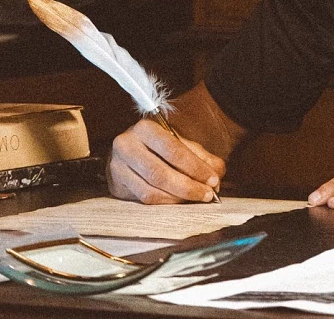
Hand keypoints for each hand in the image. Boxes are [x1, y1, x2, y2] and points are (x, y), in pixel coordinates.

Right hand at [107, 118, 225, 203]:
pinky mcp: (116, 185)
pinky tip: (179, 202)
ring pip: (151, 190)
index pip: (173, 150)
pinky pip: (143, 199)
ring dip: (178, 198)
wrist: (129, 151)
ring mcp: (118, 167)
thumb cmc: (158, 146)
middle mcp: (126, 145)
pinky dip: (165, 203)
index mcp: (145, 128)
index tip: (212, 179)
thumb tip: (217, 174)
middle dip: (188, 186)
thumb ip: (200, 156)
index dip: (195, 167)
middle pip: (160, 173)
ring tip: (196, 199)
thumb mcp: (180, 142)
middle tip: (207, 194)